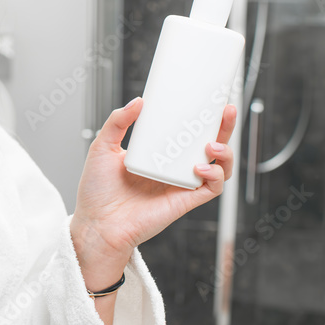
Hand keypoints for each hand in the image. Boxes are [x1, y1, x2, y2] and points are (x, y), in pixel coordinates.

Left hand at [71, 98, 236, 267]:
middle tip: (227, 110)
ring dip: (225, 153)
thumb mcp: (102, 147)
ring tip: (211, 145)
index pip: (186, 132)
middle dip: (224, 128)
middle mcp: (173, 169)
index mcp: (158, 154)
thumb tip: (138, 101)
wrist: (96, 224)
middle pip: (210, 145)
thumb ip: (117, 122)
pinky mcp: (185, 201)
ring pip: (219, 167)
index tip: (209, 99)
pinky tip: (201, 168)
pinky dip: (215, 177)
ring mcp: (180, 185)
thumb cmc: (97, 192)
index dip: (201, 117)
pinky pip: (211, 189)